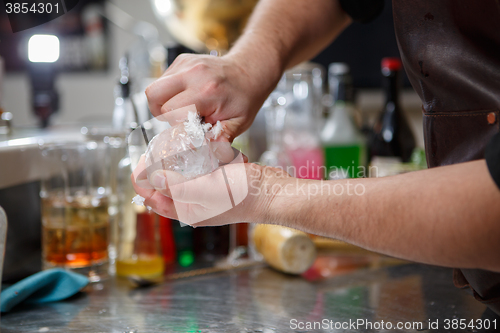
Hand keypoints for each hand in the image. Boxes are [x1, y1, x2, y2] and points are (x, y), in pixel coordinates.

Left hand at [131, 154, 284, 225]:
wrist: (273, 191)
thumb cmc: (244, 196)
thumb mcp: (206, 190)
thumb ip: (177, 186)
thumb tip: (153, 179)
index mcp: (188, 210)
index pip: (154, 199)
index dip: (143, 182)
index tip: (140, 162)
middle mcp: (194, 202)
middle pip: (165, 186)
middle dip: (157, 169)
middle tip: (154, 150)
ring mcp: (206, 189)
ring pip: (181, 174)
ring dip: (174, 161)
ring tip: (168, 146)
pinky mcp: (217, 178)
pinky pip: (199, 168)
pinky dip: (193, 157)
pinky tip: (193, 146)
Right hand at [145, 53, 279, 141]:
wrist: (249, 71)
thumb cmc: (244, 98)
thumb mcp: (239, 123)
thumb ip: (223, 140)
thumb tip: (212, 155)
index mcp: (208, 91)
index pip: (171, 112)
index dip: (177, 125)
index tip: (191, 129)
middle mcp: (193, 73)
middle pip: (154, 96)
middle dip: (162, 113)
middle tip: (180, 120)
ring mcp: (185, 64)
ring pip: (154, 88)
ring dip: (163, 103)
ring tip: (183, 109)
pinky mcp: (181, 60)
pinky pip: (162, 81)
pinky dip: (169, 93)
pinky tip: (187, 97)